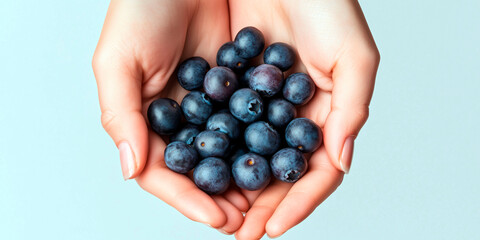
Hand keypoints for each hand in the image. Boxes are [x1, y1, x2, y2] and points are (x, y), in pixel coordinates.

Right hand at [92, 0, 247, 232]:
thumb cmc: (140, 8)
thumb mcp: (119, 60)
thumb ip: (120, 115)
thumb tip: (130, 169)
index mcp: (149, 120)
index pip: (165, 172)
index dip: (188, 198)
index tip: (216, 218)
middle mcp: (182, 118)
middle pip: (201, 170)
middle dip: (222, 198)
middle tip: (246, 221)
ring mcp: (212, 104)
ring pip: (229, 152)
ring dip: (245, 178)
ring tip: (265, 202)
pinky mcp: (240, 84)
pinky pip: (254, 120)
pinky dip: (266, 141)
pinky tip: (281, 158)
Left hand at [229, 0, 379, 237]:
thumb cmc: (326, 1)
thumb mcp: (352, 53)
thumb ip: (352, 108)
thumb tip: (341, 160)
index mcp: (325, 114)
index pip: (315, 171)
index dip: (298, 202)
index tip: (274, 227)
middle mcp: (292, 115)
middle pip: (278, 171)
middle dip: (262, 206)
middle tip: (242, 233)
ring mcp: (260, 103)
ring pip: (248, 155)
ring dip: (235, 186)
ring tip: (218, 214)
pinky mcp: (231, 85)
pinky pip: (221, 125)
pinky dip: (213, 150)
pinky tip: (199, 171)